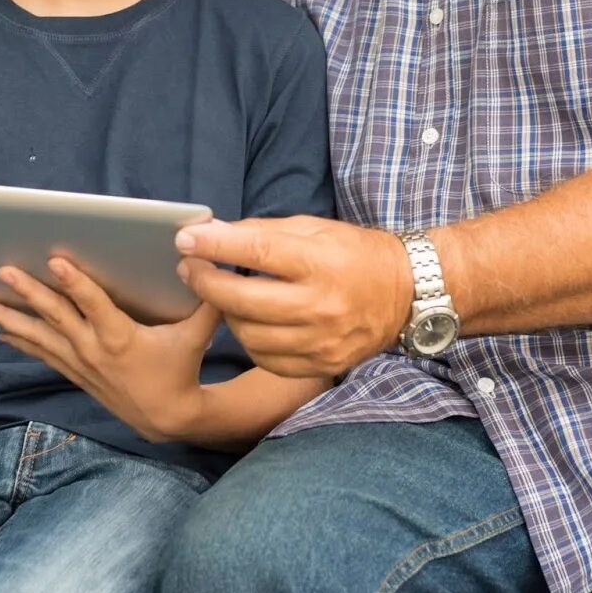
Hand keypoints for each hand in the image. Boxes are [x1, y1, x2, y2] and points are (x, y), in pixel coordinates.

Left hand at [0, 258, 221, 443]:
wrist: (167, 417)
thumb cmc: (181, 370)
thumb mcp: (197, 336)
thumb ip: (206, 301)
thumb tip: (210, 264)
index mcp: (121, 337)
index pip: (93, 304)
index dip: (75, 283)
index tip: (54, 261)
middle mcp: (93, 349)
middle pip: (55, 317)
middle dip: (27, 293)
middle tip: (3, 271)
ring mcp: (80, 363)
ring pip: (38, 336)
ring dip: (7, 318)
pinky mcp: (75, 373)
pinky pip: (41, 353)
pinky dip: (20, 340)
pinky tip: (0, 329)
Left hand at [173, 216, 412, 377]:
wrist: (406, 293)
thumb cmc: (355, 253)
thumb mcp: (314, 228)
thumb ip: (263, 232)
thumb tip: (211, 234)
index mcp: (319, 261)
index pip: (256, 251)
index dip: (215, 245)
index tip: (185, 240)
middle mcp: (321, 304)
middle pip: (244, 300)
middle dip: (206, 282)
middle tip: (188, 268)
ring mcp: (322, 340)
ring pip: (250, 335)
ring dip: (227, 314)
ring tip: (223, 296)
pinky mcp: (323, 365)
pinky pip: (268, 360)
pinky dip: (251, 341)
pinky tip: (250, 323)